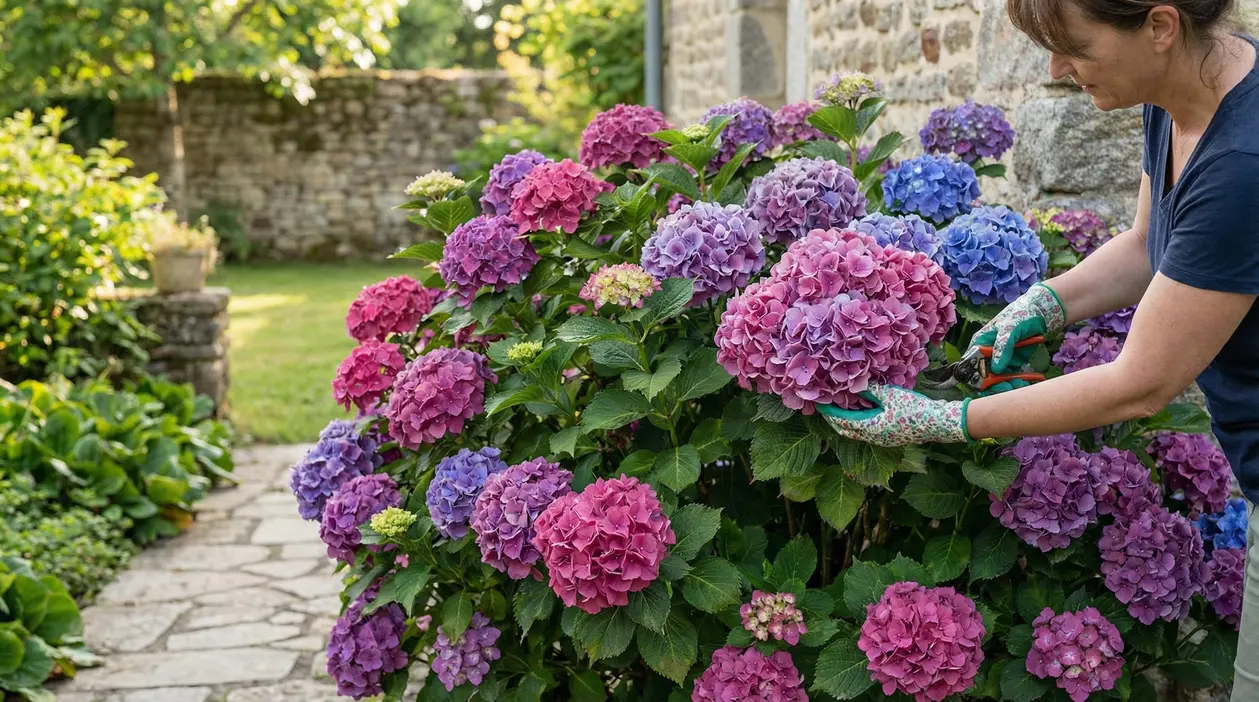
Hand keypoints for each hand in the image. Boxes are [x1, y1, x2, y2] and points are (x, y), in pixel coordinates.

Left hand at [815, 384, 970, 446]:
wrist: (937, 423)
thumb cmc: (914, 408)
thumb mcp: (889, 395)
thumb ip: (868, 390)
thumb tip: (851, 384)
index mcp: (869, 429)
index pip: (841, 420)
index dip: (828, 412)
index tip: (818, 403)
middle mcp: (872, 438)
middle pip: (845, 430)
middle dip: (833, 419)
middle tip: (824, 407)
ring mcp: (881, 440)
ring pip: (856, 432)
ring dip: (845, 422)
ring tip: (839, 409)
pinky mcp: (889, 438)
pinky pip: (866, 432)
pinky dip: (858, 423)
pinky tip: (860, 412)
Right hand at [970, 283, 1065, 380]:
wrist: (1042, 312)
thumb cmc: (1021, 314)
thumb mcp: (1010, 328)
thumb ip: (1002, 347)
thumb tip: (996, 368)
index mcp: (980, 343)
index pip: (970, 364)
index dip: (975, 377)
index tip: (987, 384)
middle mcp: (987, 353)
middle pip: (983, 376)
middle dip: (994, 385)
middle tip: (1008, 387)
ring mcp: (1000, 359)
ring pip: (998, 380)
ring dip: (1008, 386)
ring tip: (1020, 385)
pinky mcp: (1013, 363)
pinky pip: (1012, 378)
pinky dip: (1018, 382)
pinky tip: (1026, 382)